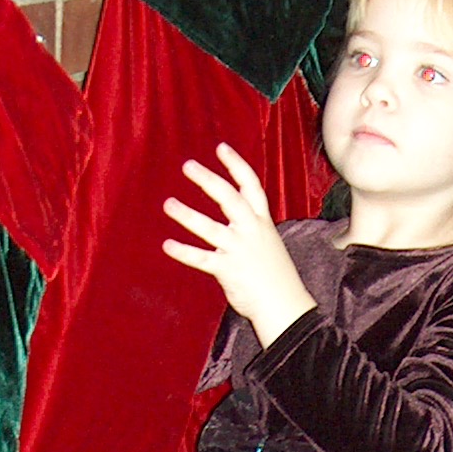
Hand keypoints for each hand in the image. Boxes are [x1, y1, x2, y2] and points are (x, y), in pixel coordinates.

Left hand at [162, 144, 315, 344]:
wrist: (285, 304)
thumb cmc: (276, 275)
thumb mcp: (268, 242)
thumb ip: (251, 227)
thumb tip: (234, 217)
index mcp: (262, 221)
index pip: (251, 185)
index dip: (235, 165)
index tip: (220, 148)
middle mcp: (251, 231)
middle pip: (228, 198)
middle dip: (207, 180)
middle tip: (187, 166)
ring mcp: (239, 250)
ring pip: (209, 227)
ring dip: (187, 214)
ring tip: (168, 203)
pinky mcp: (228, 270)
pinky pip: (202, 258)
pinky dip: (183, 252)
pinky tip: (167, 245)